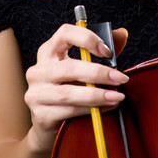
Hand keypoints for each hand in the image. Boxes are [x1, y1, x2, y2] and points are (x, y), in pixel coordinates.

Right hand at [24, 24, 128, 152]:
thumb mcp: (81, 67)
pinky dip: (91, 110)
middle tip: (120, 78)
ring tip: (116, 96)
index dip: (87, 39)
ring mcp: (36, 93)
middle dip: (98, 73)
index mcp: (48, 52)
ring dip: (97, 94)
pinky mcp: (40, 115)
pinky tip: (105, 108)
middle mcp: (39, 70)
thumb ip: (99, 51)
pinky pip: (69, 111)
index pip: (65, 34)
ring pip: (69, 93)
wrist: (47, 123)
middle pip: (69, 68)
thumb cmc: (68, 89)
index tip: (107, 52)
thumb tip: (121, 34)